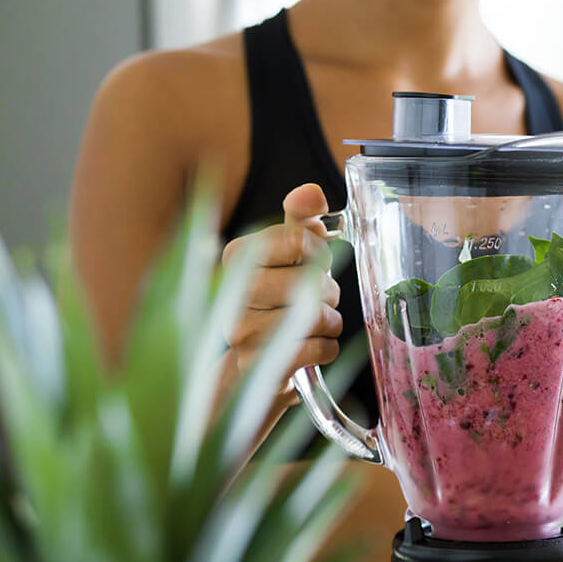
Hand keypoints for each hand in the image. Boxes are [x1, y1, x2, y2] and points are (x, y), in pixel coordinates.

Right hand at [221, 183, 341, 403]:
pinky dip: (327, 348)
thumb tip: (310, 193)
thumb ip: (302, 219)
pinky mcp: (256, 368)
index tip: (316, 263)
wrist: (259, 363)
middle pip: (307, 281)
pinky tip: (316, 346)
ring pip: (313, 317)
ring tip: (320, 324)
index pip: (296, 240)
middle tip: (323, 299)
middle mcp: (232, 293)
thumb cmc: (280, 301)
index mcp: (237, 256)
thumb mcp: (291, 255)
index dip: (319, 253)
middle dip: (328, 292)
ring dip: (330, 322)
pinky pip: (314, 350)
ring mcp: (240, 332)